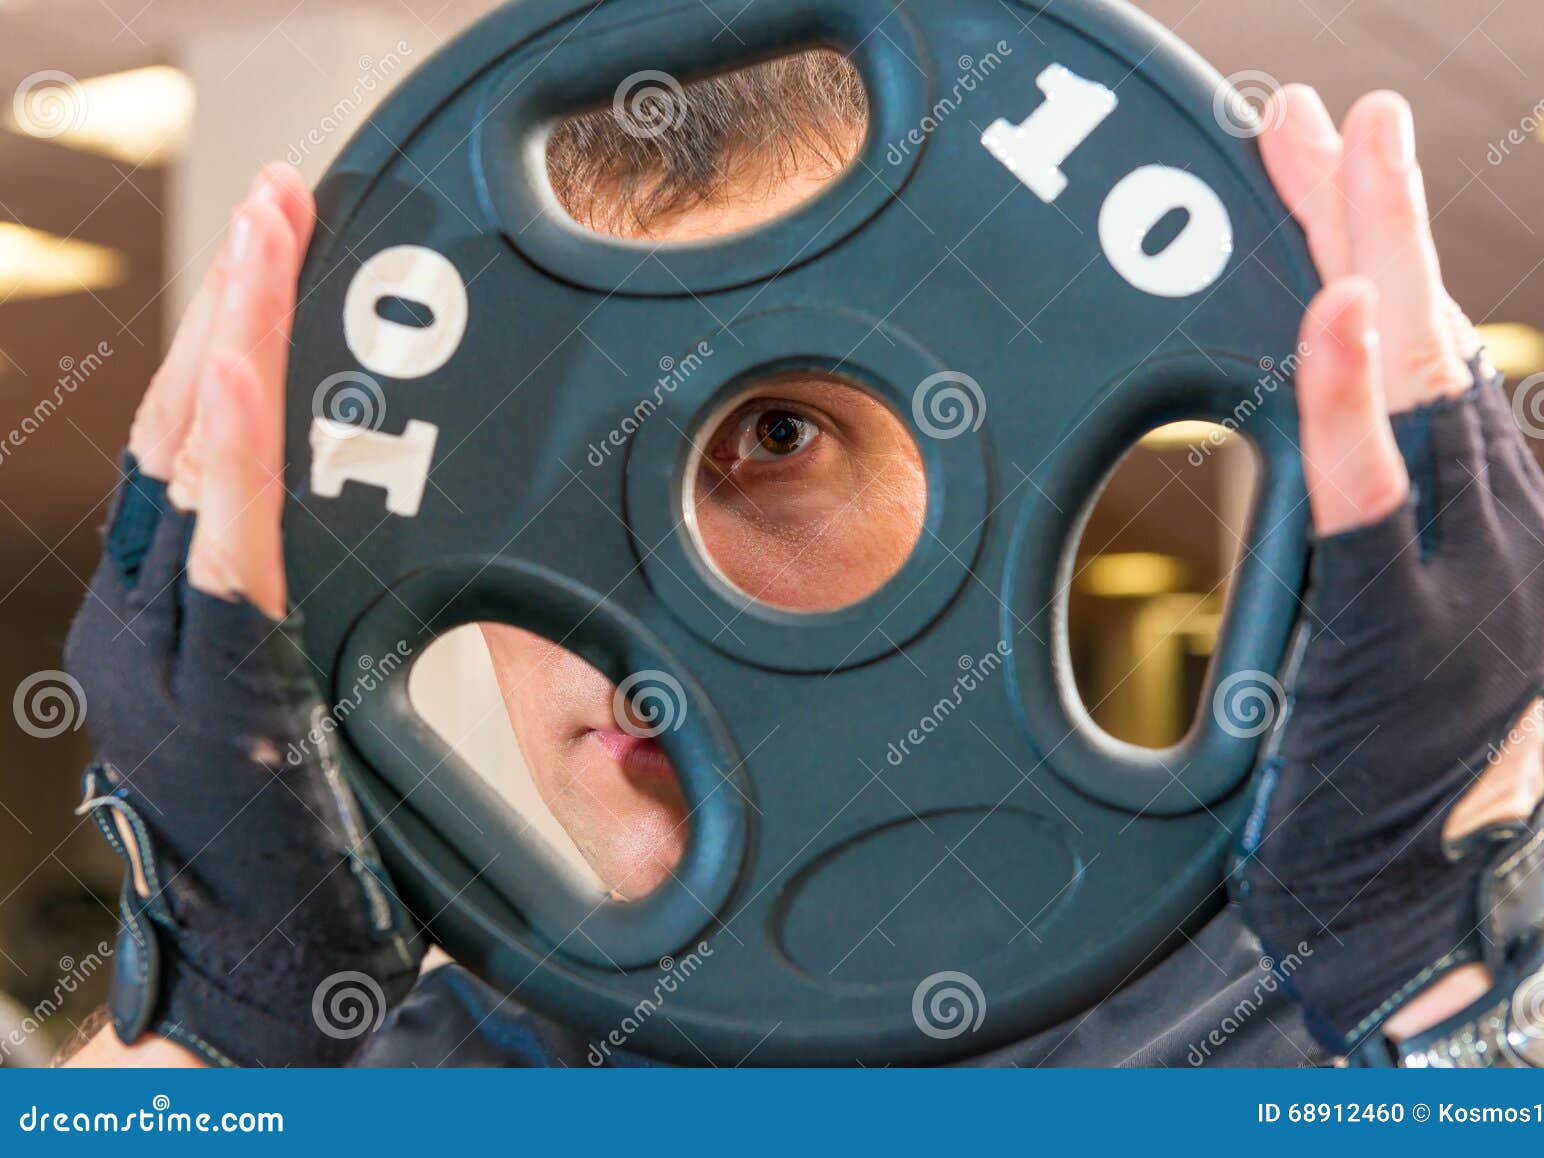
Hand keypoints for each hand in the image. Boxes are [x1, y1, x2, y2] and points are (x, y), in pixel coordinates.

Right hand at [63, 164, 418, 1066]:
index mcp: (157, 624)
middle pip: (176, 431)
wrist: (277, 980)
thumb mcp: (284, 700)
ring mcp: (158, 660)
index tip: (268, 248)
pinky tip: (257, 372)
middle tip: (276, 204)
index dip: (224, 341)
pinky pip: (230, 552)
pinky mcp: (208, 696)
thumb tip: (313, 518)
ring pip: (192, 468)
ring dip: (237, 344)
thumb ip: (277, 605)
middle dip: (230, 306)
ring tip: (271, 240)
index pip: (187, 451)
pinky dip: (243, 456)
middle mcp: (135, 628)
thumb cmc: (295, 847)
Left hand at [1240, 88, 1543, 1051]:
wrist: (1417, 910)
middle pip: (1423, 338)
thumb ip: (1370, 521)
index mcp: (1478, 519)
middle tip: (1323, 112)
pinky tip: (1345, 309)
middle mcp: (1495, 526)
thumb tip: (1324, 426)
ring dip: (1368, 254)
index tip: (1306, 157)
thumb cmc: (1388, 768)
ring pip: (1414, 385)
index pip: (1413, 352)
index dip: (1361, 247)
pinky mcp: (1414, 631)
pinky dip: (1357, 400)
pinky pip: (1375, 497)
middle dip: (1370, 215)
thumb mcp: (1389, 619)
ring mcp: (1469, 575)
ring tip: (1330, 144)